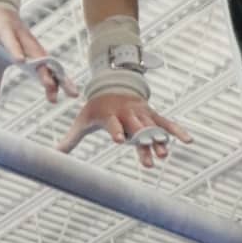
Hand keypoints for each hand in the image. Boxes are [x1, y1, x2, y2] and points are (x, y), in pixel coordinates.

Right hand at [0, 2, 79, 104]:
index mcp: (29, 56)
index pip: (48, 72)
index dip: (58, 84)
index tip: (68, 97)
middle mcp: (29, 47)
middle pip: (47, 65)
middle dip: (59, 80)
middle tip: (73, 94)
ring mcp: (18, 37)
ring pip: (33, 54)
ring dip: (42, 69)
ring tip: (49, 85)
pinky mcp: (5, 30)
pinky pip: (11, 40)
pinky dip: (16, 50)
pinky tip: (20, 61)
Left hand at [58, 94, 191, 168]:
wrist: (112, 84)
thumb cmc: (95, 108)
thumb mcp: (83, 121)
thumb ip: (71, 138)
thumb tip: (53, 154)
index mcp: (110, 114)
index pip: (113, 124)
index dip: (116, 131)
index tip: (119, 141)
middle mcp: (127, 113)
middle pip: (136, 129)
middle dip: (144, 141)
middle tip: (152, 157)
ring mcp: (141, 113)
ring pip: (152, 127)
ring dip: (159, 140)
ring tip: (166, 154)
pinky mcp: (151, 114)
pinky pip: (166, 122)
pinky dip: (177, 130)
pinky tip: (188, 141)